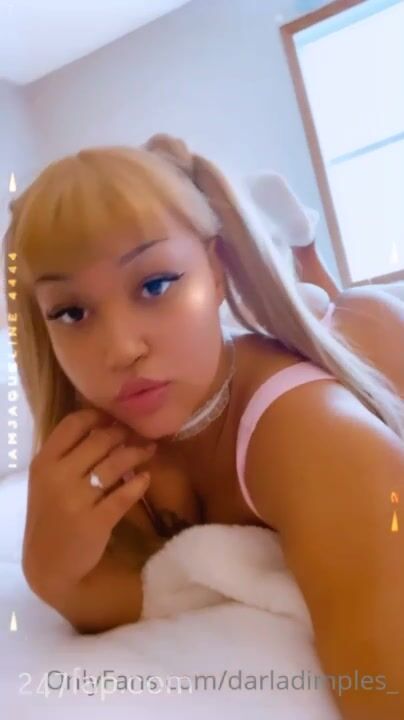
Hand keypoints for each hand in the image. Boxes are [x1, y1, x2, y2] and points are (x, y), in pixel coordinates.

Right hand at [22, 409, 156, 602]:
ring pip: (116, 463)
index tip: (115, 417)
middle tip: (138, 434)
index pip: (73, 424)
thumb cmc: (52, 515)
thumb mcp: (47, 481)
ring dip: (137, 453)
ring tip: (149, 450)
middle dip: (124, 433)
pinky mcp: (96, 521)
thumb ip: (68, 455)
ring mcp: (77, 499)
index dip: (98, 415)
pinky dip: (139, 483)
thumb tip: (106, 426)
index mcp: (44, 462)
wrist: (49, 564)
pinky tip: (146, 478)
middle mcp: (58, 476)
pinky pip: (124, 495)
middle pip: (99, 439)